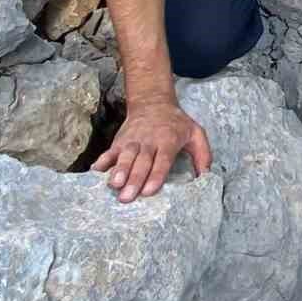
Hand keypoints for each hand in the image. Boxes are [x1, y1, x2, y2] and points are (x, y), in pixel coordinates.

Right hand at [92, 99, 212, 202]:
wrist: (153, 103)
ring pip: (125, 156)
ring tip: (113, 185)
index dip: (156, 175)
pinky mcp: (120, 141)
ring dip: (118, 171)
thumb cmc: (176, 123)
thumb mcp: (196, 133)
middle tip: (127, 197)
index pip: (162, 160)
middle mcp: (149, 141)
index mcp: (168, 140)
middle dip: (134, 179)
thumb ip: (203, 155)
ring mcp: (132, 141)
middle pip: (141, 161)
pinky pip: (110, 151)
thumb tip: (206, 177)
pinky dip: (102, 161)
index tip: (149, 191)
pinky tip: (95, 172)